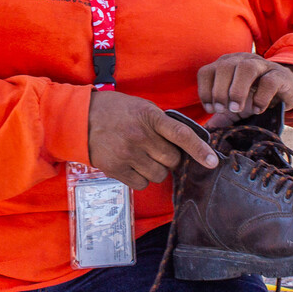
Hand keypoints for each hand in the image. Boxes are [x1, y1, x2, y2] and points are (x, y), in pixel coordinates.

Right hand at [86, 90, 218, 189]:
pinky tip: (132, 165)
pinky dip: (141, 178)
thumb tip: (184, 143)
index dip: (199, 149)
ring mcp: (127, 154)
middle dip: (170, 158)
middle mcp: (140, 136)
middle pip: (172, 160)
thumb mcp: (141, 107)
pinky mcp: (116, 169)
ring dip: (156, 169)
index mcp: (150, 117)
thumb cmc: (115, 111)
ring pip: (159, 175)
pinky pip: (141, 184)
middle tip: (158, 150)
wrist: (80, 118)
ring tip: (143, 157)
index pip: (181, 134)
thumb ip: (161, 123)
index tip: (213, 161)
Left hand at [198, 52, 292, 128]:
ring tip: (236, 109)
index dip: (204, 90)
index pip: (207, 71)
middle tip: (223, 110)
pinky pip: (269, 81)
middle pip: (224, 67)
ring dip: (237, 90)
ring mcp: (261, 65)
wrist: (286, 88)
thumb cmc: (256, 95)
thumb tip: (207, 131)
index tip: (211, 109)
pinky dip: (261, 97)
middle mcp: (241, 60)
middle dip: (219, 91)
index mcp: (226, 65)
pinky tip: (258, 109)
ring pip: (245, 68)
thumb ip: (221, 116)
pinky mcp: (279, 75)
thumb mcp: (236, 104)